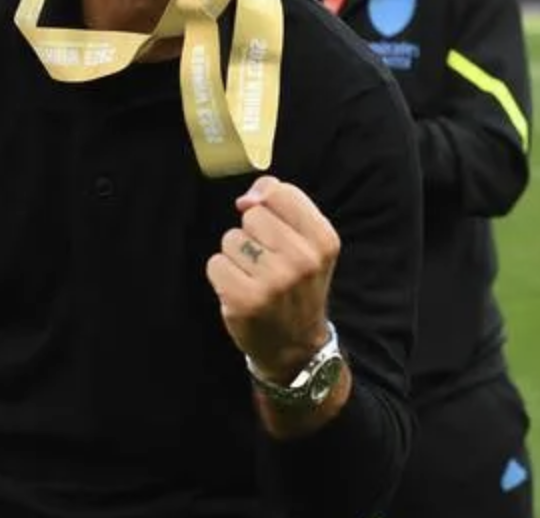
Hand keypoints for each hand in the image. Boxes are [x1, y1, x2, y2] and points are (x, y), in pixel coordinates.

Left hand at [206, 176, 340, 382]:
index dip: (268, 202)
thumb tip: (246, 199)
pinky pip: (215, 263)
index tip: (272, 226)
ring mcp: (274, 282)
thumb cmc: (297, 285)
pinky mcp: (245, 300)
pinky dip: (222, 275)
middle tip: (266, 262)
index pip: (281, 192)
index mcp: (324, 240)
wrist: (296, 346)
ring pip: (231, 238)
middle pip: (252, 215)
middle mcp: (303, 260)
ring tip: (254, 277)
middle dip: (252, 234)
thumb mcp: (308, 243)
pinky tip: (240, 290)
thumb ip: (282, 206)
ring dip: (236, 256)